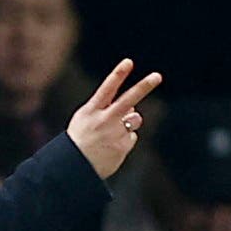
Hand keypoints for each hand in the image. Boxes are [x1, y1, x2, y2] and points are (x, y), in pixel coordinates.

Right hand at [67, 59, 162, 180]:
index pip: (106, 89)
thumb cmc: (79, 140)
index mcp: (91, 111)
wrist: (72, 169)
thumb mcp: (84, 119)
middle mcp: (103, 121)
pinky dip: (123, 141)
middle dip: (143, 87)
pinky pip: (131, 137)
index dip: (118, 74)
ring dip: (130, 121)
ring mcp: (114, 134)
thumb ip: (107, 108)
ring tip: (112, 133)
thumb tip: (133, 107)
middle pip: (127, 100)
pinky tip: (110, 148)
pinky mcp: (122, 147)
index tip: (129, 62)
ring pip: (135, 119)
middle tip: (157, 76)